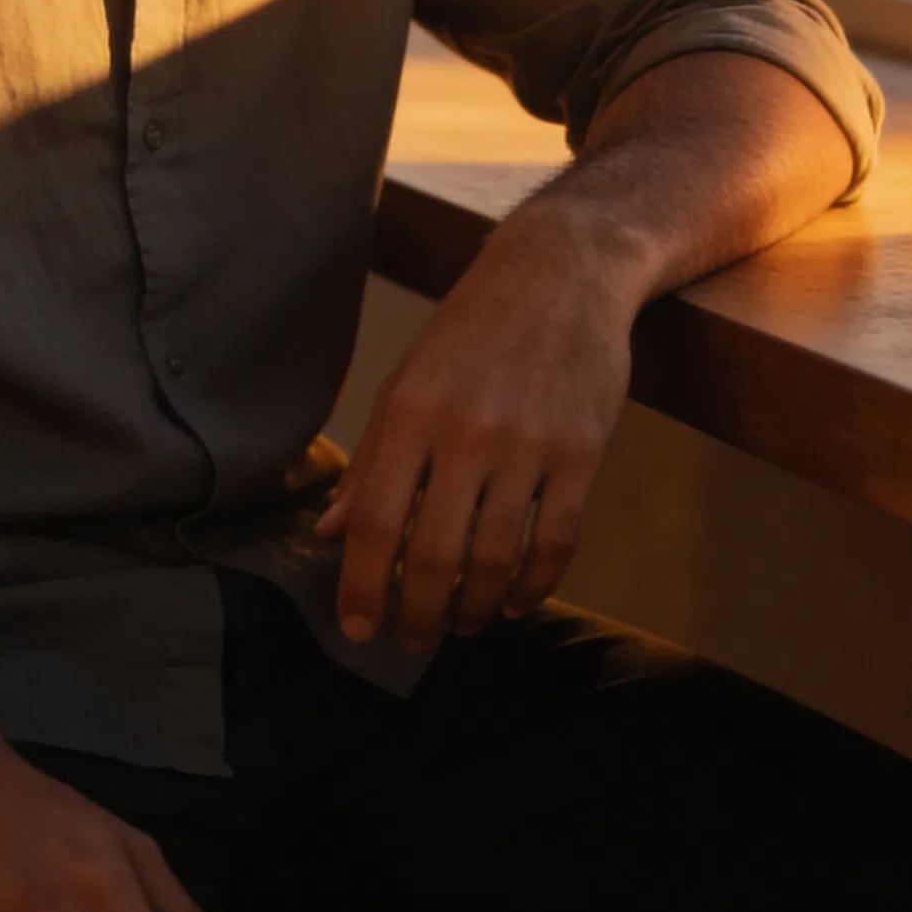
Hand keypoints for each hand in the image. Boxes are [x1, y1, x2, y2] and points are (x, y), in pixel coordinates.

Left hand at [316, 202, 632, 650]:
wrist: (561, 272)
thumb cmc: (472, 328)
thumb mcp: (407, 379)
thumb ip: (372, 460)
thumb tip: (329, 534)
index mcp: (411, 412)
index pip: (374, 520)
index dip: (361, 585)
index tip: (357, 627)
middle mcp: (466, 432)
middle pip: (433, 554)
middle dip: (417, 615)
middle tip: (411, 639)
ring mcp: (529, 445)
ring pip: (495, 559)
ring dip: (473, 609)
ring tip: (460, 625)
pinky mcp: (582, 454)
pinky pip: (556, 543)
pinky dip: (533, 587)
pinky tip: (513, 601)